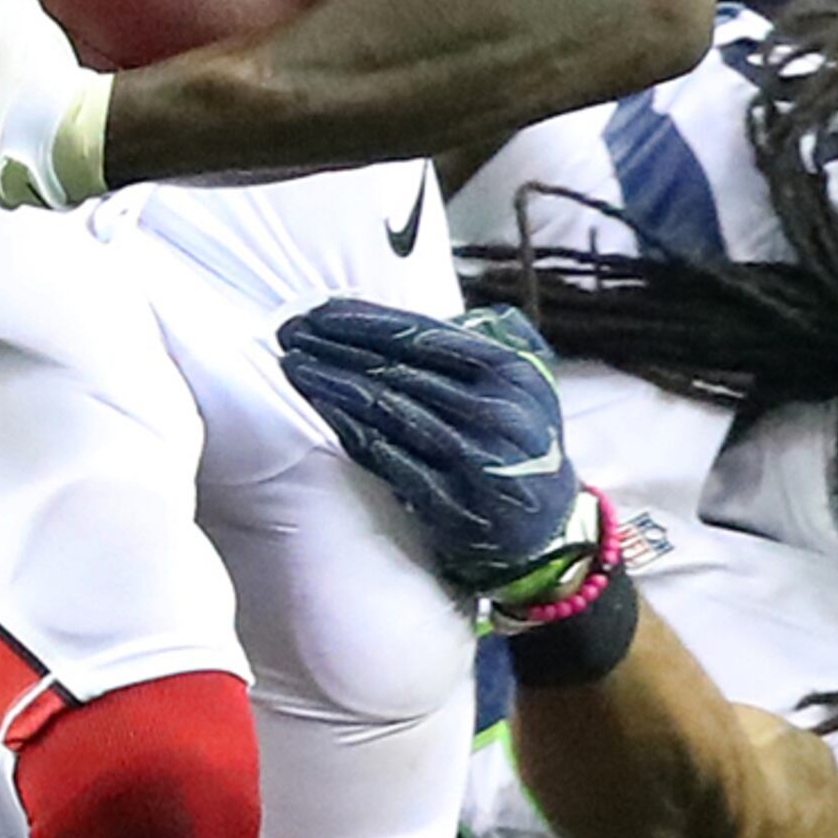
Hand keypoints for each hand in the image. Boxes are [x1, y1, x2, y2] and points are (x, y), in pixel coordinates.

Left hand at [280, 299, 592, 599]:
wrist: (548, 527)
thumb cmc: (523, 439)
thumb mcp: (528, 379)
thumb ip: (490, 335)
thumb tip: (440, 310)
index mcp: (512, 372)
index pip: (426, 334)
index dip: (367, 320)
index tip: (320, 311)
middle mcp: (495, 412)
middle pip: (400, 370)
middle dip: (338, 347)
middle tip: (290, 331)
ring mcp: (474, 459)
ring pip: (390, 413)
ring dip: (335, 387)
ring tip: (294, 366)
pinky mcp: (452, 502)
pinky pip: (391, 461)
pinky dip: (353, 434)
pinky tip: (322, 413)